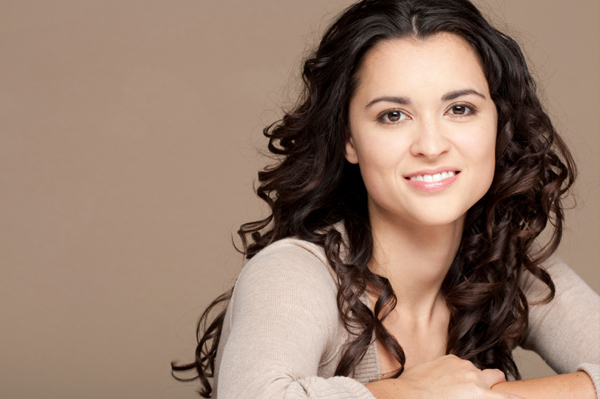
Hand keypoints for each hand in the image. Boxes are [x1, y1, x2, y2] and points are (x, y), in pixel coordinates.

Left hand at [366, 355, 523, 398]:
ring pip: (475, 369)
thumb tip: (477, 394)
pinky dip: (455, 370)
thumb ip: (476, 397)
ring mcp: (462, 365)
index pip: (510, 397)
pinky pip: (458, 363)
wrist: (408, 397)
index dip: (513, 396)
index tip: (514, 396)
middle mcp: (475, 378)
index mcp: (481, 396)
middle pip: (497, 375)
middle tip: (480, 392)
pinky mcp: (449, 357)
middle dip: (492, 383)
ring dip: (470, 377)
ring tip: (454, 388)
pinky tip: (443, 380)